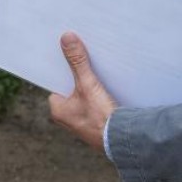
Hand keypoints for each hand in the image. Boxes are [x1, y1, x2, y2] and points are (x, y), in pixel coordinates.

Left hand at [48, 31, 117, 152]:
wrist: (125, 143)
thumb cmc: (101, 117)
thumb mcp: (87, 84)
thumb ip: (77, 61)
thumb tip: (66, 38)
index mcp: (57, 110)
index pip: (55, 82)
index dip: (61, 69)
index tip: (66, 55)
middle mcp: (66, 118)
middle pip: (70, 88)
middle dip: (76, 76)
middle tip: (82, 58)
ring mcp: (81, 123)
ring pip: (83, 97)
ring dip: (89, 86)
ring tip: (96, 69)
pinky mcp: (96, 125)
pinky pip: (94, 105)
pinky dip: (98, 96)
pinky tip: (107, 87)